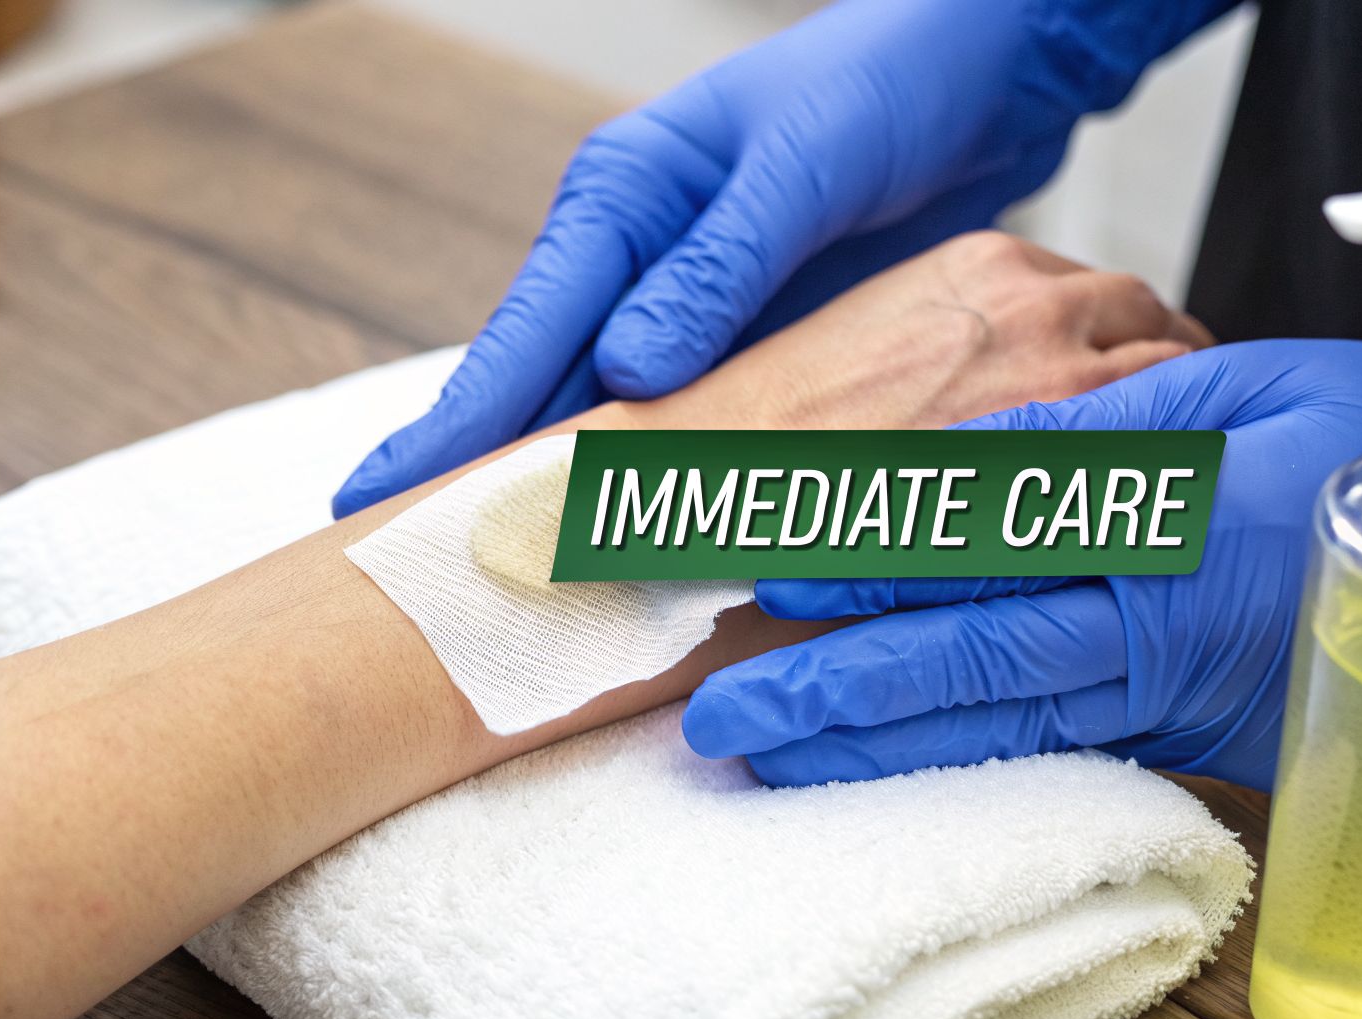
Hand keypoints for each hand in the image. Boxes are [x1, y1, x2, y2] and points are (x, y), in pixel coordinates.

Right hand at [332, 0, 1227, 516]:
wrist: (982, 77)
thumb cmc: (885, 89)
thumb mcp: (803, 167)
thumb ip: (722, 265)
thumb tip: (632, 372)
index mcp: (624, 198)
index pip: (524, 330)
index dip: (457, 426)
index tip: (379, 506)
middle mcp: (641, 261)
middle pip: (550, 392)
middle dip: (489, 484)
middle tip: (422, 587)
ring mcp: (696, 309)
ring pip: (622, 424)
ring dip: (581, 502)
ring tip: (514, 598)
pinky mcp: (758, 341)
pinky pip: (704, 429)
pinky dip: (673, 486)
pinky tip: (650, 550)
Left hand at [683, 340, 1361, 789]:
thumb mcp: (1243, 386)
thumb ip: (1104, 427)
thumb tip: (978, 452)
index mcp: (1163, 520)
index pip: (982, 542)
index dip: (870, 558)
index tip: (770, 567)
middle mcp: (1160, 622)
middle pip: (971, 658)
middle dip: (840, 688)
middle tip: (728, 713)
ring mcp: (1181, 693)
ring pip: (1008, 723)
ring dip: (888, 744)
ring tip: (784, 759)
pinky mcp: (1204, 733)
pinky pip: (1072, 749)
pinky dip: (979, 762)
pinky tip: (908, 770)